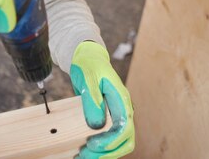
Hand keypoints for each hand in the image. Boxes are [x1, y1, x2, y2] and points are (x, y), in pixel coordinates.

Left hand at [70, 41, 134, 157]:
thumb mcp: (88, 79)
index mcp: (122, 99)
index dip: (110, 141)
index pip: (124, 128)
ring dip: (105, 153)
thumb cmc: (89, 66)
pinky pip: (111, 139)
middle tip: (84, 155)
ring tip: (83, 156)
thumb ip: (92, 101)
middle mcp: (123, 109)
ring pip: (120, 143)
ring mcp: (118, 115)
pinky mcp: (110, 119)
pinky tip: (84, 150)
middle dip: (107, 152)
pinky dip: (101, 149)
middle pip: (126, 140)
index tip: (91, 144)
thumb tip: (97, 125)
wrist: (88, 59)